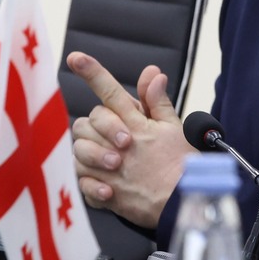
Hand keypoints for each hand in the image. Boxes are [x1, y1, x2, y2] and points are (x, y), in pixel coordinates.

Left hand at [67, 53, 189, 228]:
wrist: (182, 201)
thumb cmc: (181, 164)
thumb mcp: (174, 128)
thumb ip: (158, 101)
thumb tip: (152, 73)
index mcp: (137, 123)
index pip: (110, 91)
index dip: (92, 72)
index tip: (75, 58)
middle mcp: (119, 142)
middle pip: (87, 121)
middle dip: (94, 126)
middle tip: (112, 137)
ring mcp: (109, 167)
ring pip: (78, 150)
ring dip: (88, 153)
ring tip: (107, 160)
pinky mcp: (104, 191)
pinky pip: (81, 180)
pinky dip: (89, 181)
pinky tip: (104, 183)